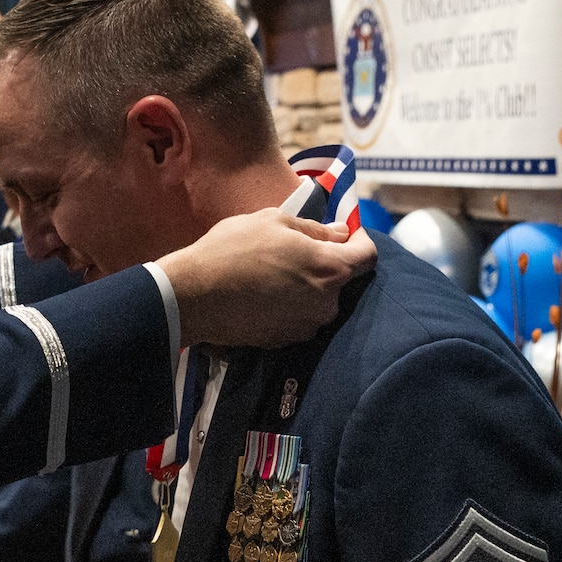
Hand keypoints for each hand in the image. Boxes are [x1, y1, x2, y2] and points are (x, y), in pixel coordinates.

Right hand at [159, 210, 376, 348]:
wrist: (193, 295)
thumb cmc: (232, 249)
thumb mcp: (273, 221)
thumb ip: (314, 228)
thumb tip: (340, 233)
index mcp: (330, 269)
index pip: (368, 255)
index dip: (361, 240)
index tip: (347, 234)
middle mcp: (326, 303)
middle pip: (340, 280)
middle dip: (324, 265)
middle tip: (294, 252)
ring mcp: (306, 326)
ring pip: (317, 301)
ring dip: (305, 287)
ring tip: (273, 275)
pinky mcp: (285, 341)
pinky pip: (297, 318)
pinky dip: (288, 306)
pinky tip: (262, 295)